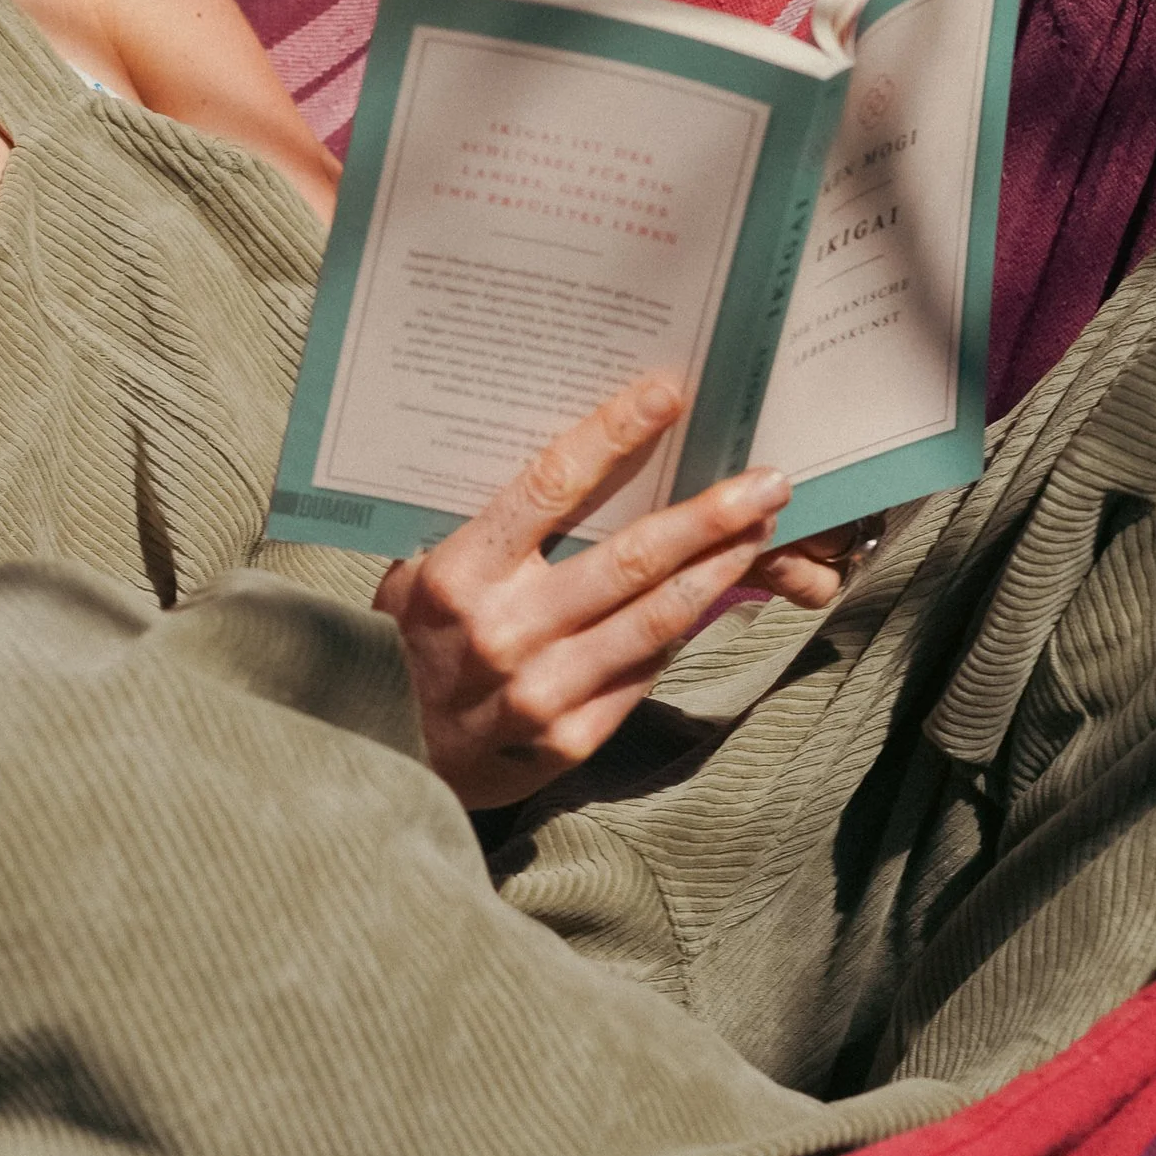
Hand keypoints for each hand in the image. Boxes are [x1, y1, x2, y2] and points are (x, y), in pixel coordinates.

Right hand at [373, 376, 849, 811]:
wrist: (388, 760)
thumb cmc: (409, 644)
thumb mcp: (416, 576)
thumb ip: (482, 530)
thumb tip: (571, 462)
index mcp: (458, 575)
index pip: (549, 486)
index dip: (614, 434)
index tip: (668, 395)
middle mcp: (502, 631)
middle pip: (629, 557)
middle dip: (708, 513)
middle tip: (766, 479)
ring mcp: (541, 690)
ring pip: (656, 617)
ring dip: (720, 567)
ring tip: (761, 528)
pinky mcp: (572, 737)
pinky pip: (645, 669)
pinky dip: (686, 625)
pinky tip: (719, 590)